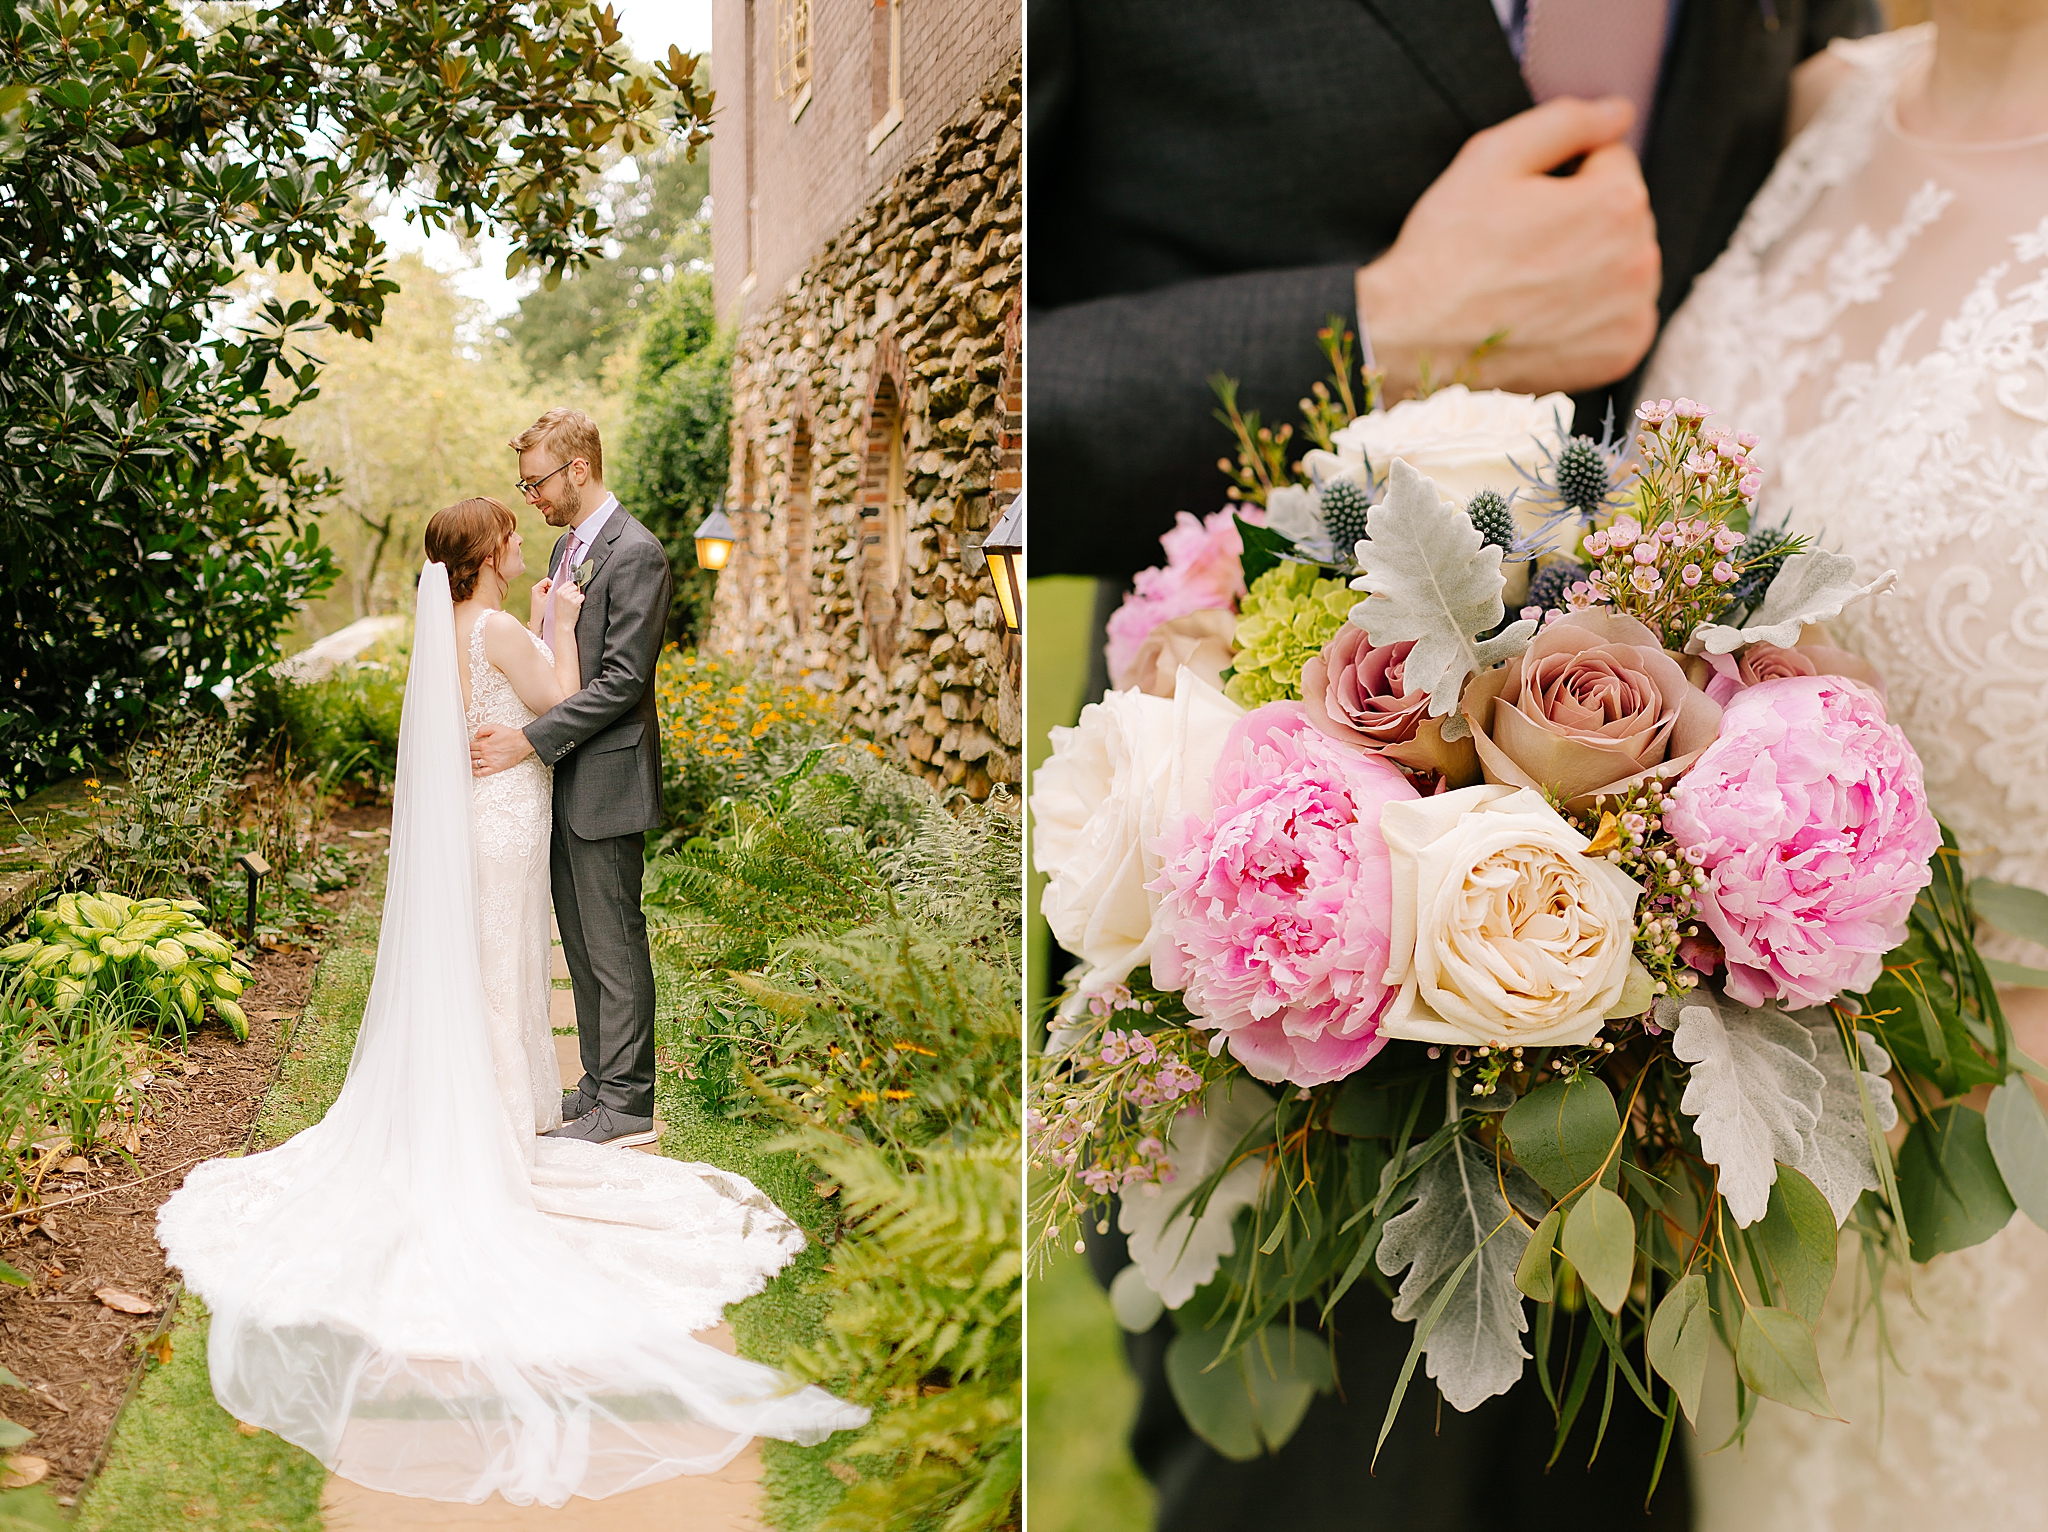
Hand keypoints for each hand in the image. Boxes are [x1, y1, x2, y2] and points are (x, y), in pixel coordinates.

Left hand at [471, 722, 535, 776]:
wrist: (521, 743)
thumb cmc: (510, 736)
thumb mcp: (495, 728)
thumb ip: (483, 730)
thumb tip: (476, 735)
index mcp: (484, 744)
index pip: (471, 746)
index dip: (468, 746)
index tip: (468, 746)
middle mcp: (486, 754)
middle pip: (471, 755)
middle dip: (469, 754)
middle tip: (467, 754)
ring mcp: (490, 762)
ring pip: (475, 764)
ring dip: (470, 762)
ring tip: (469, 761)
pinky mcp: (496, 768)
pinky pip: (483, 772)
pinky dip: (477, 773)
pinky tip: (475, 772)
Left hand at [527, 576, 550, 631]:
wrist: (537, 622)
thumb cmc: (541, 612)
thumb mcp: (549, 599)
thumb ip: (553, 590)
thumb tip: (559, 584)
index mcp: (536, 588)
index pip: (547, 580)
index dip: (553, 585)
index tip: (555, 592)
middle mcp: (536, 590)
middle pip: (549, 585)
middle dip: (553, 590)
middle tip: (553, 597)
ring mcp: (538, 595)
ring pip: (549, 590)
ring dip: (552, 595)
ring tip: (551, 602)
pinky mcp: (541, 599)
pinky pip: (548, 595)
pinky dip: (551, 598)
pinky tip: (551, 604)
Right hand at [553, 577, 585, 623]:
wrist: (563, 623)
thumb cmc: (561, 613)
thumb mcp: (558, 600)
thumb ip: (563, 592)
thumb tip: (572, 585)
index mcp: (558, 592)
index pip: (569, 582)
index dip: (572, 587)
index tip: (572, 592)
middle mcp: (563, 594)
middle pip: (574, 586)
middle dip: (575, 593)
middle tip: (572, 601)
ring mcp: (569, 598)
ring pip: (578, 592)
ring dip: (578, 598)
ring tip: (573, 605)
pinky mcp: (575, 602)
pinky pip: (582, 597)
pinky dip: (581, 601)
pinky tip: (576, 606)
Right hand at [1354, 97, 1660, 397]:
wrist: (1415, 339)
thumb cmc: (1447, 248)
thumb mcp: (1491, 157)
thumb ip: (1566, 121)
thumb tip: (1620, 113)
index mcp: (1617, 202)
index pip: (1611, 159)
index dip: (1561, 174)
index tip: (1522, 204)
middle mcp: (1639, 259)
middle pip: (1622, 213)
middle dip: (1582, 218)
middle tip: (1520, 246)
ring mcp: (1632, 312)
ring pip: (1624, 262)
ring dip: (1592, 263)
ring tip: (1531, 282)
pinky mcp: (1621, 352)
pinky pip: (1623, 313)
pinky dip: (1594, 312)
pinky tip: (1548, 314)